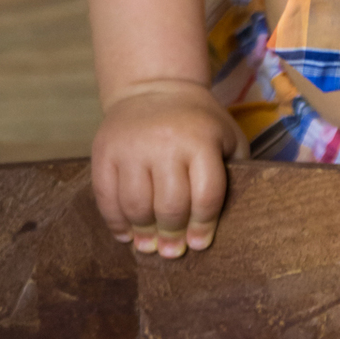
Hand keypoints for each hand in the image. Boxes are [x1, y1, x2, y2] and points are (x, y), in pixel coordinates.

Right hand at [91, 81, 248, 258]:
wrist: (154, 86)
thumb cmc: (197, 122)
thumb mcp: (226, 136)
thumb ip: (234, 171)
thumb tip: (231, 219)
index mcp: (200, 140)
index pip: (205, 195)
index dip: (203, 226)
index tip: (198, 245)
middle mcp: (165, 143)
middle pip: (169, 206)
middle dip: (172, 236)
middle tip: (172, 251)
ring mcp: (131, 147)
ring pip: (136, 206)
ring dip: (143, 233)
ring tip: (148, 245)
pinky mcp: (104, 151)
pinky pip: (106, 197)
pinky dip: (115, 222)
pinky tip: (125, 232)